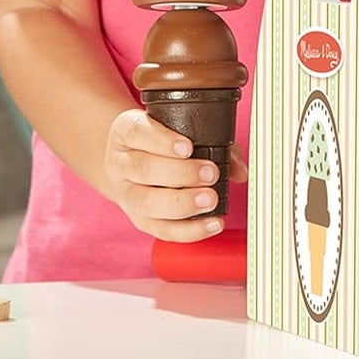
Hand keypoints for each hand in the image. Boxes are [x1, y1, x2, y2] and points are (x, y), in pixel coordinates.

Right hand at [103, 108, 244, 241]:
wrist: (126, 160)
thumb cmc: (157, 140)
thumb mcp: (175, 128)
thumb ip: (211, 141)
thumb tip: (239, 169)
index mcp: (126, 133)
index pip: (138, 132)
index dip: (162, 141)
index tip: (188, 147)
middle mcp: (120, 163)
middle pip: (142, 169)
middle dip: (180, 173)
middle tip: (210, 173)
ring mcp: (124, 193)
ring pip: (145, 202)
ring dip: (182, 204)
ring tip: (210, 200)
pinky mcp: (136, 218)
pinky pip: (158, 228)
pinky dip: (187, 230)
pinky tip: (210, 224)